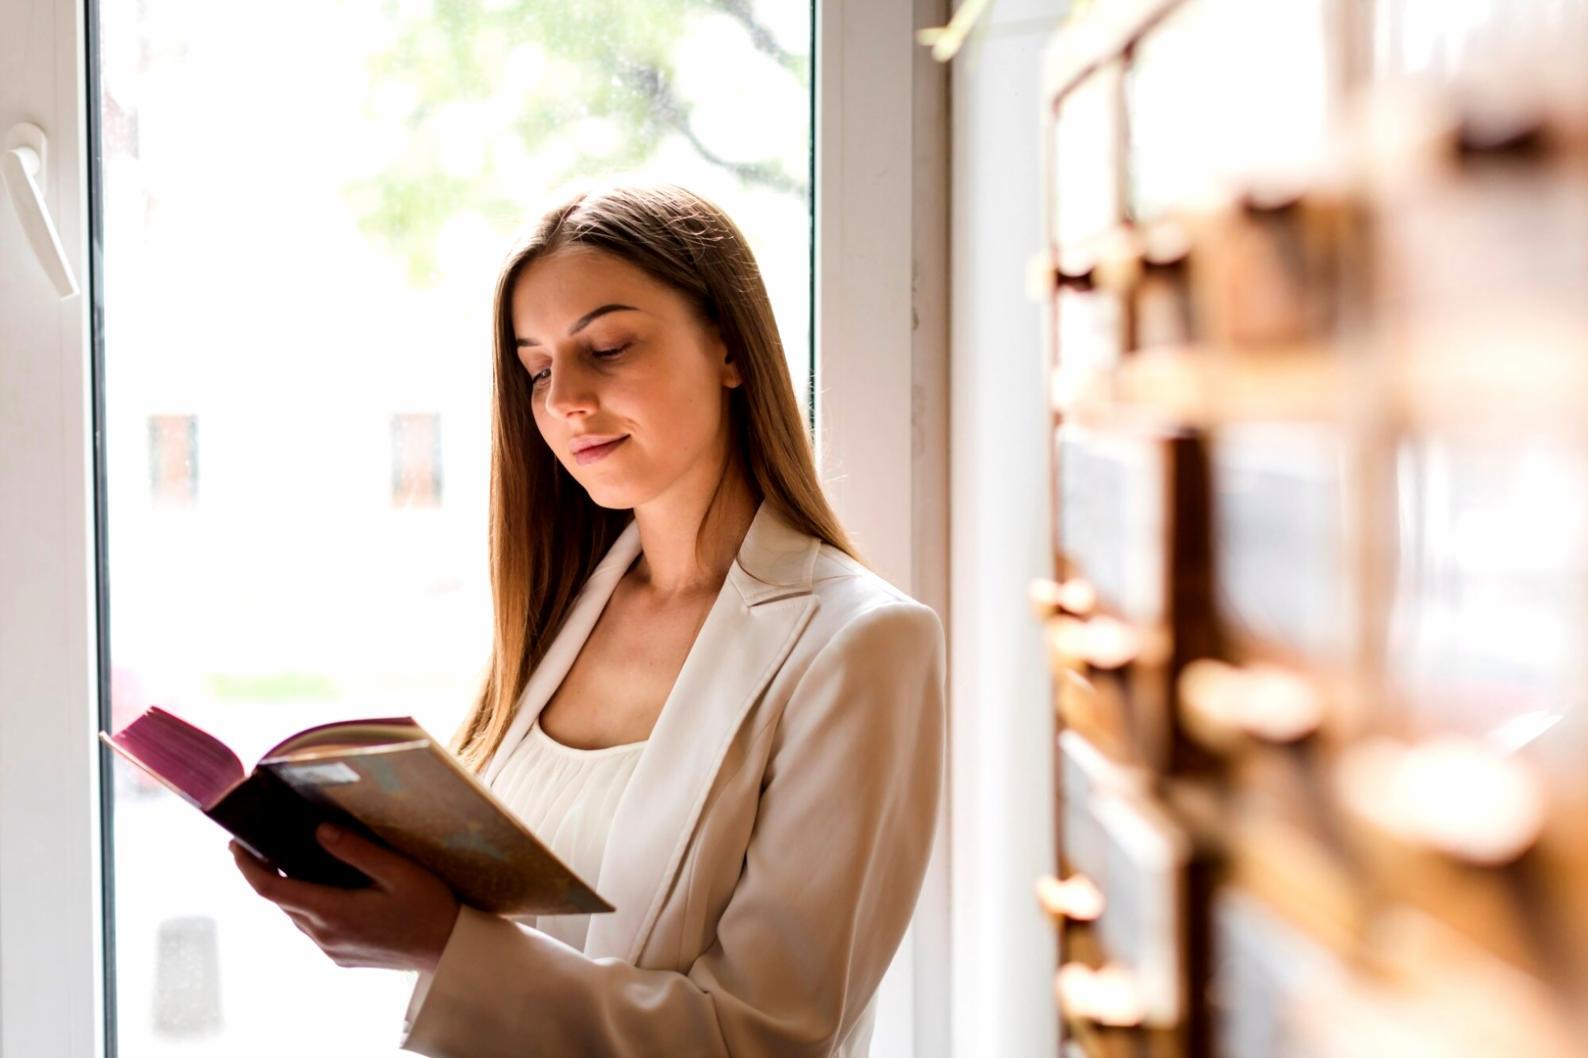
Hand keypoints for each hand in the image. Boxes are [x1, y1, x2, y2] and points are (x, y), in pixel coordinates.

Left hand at [229, 824, 460, 974]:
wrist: (449, 950)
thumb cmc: (430, 907)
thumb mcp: (398, 871)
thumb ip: (356, 851)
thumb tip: (319, 831)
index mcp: (333, 913)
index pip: (272, 890)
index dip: (248, 868)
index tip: (235, 847)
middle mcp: (325, 936)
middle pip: (281, 902)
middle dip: (265, 875)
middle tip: (259, 846)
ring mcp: (332, 950)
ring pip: (295, 916)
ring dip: (287, 891)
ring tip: (288, 863)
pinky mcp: (341, 957)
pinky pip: (312, 929)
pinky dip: (306, 906)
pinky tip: (322, 890)